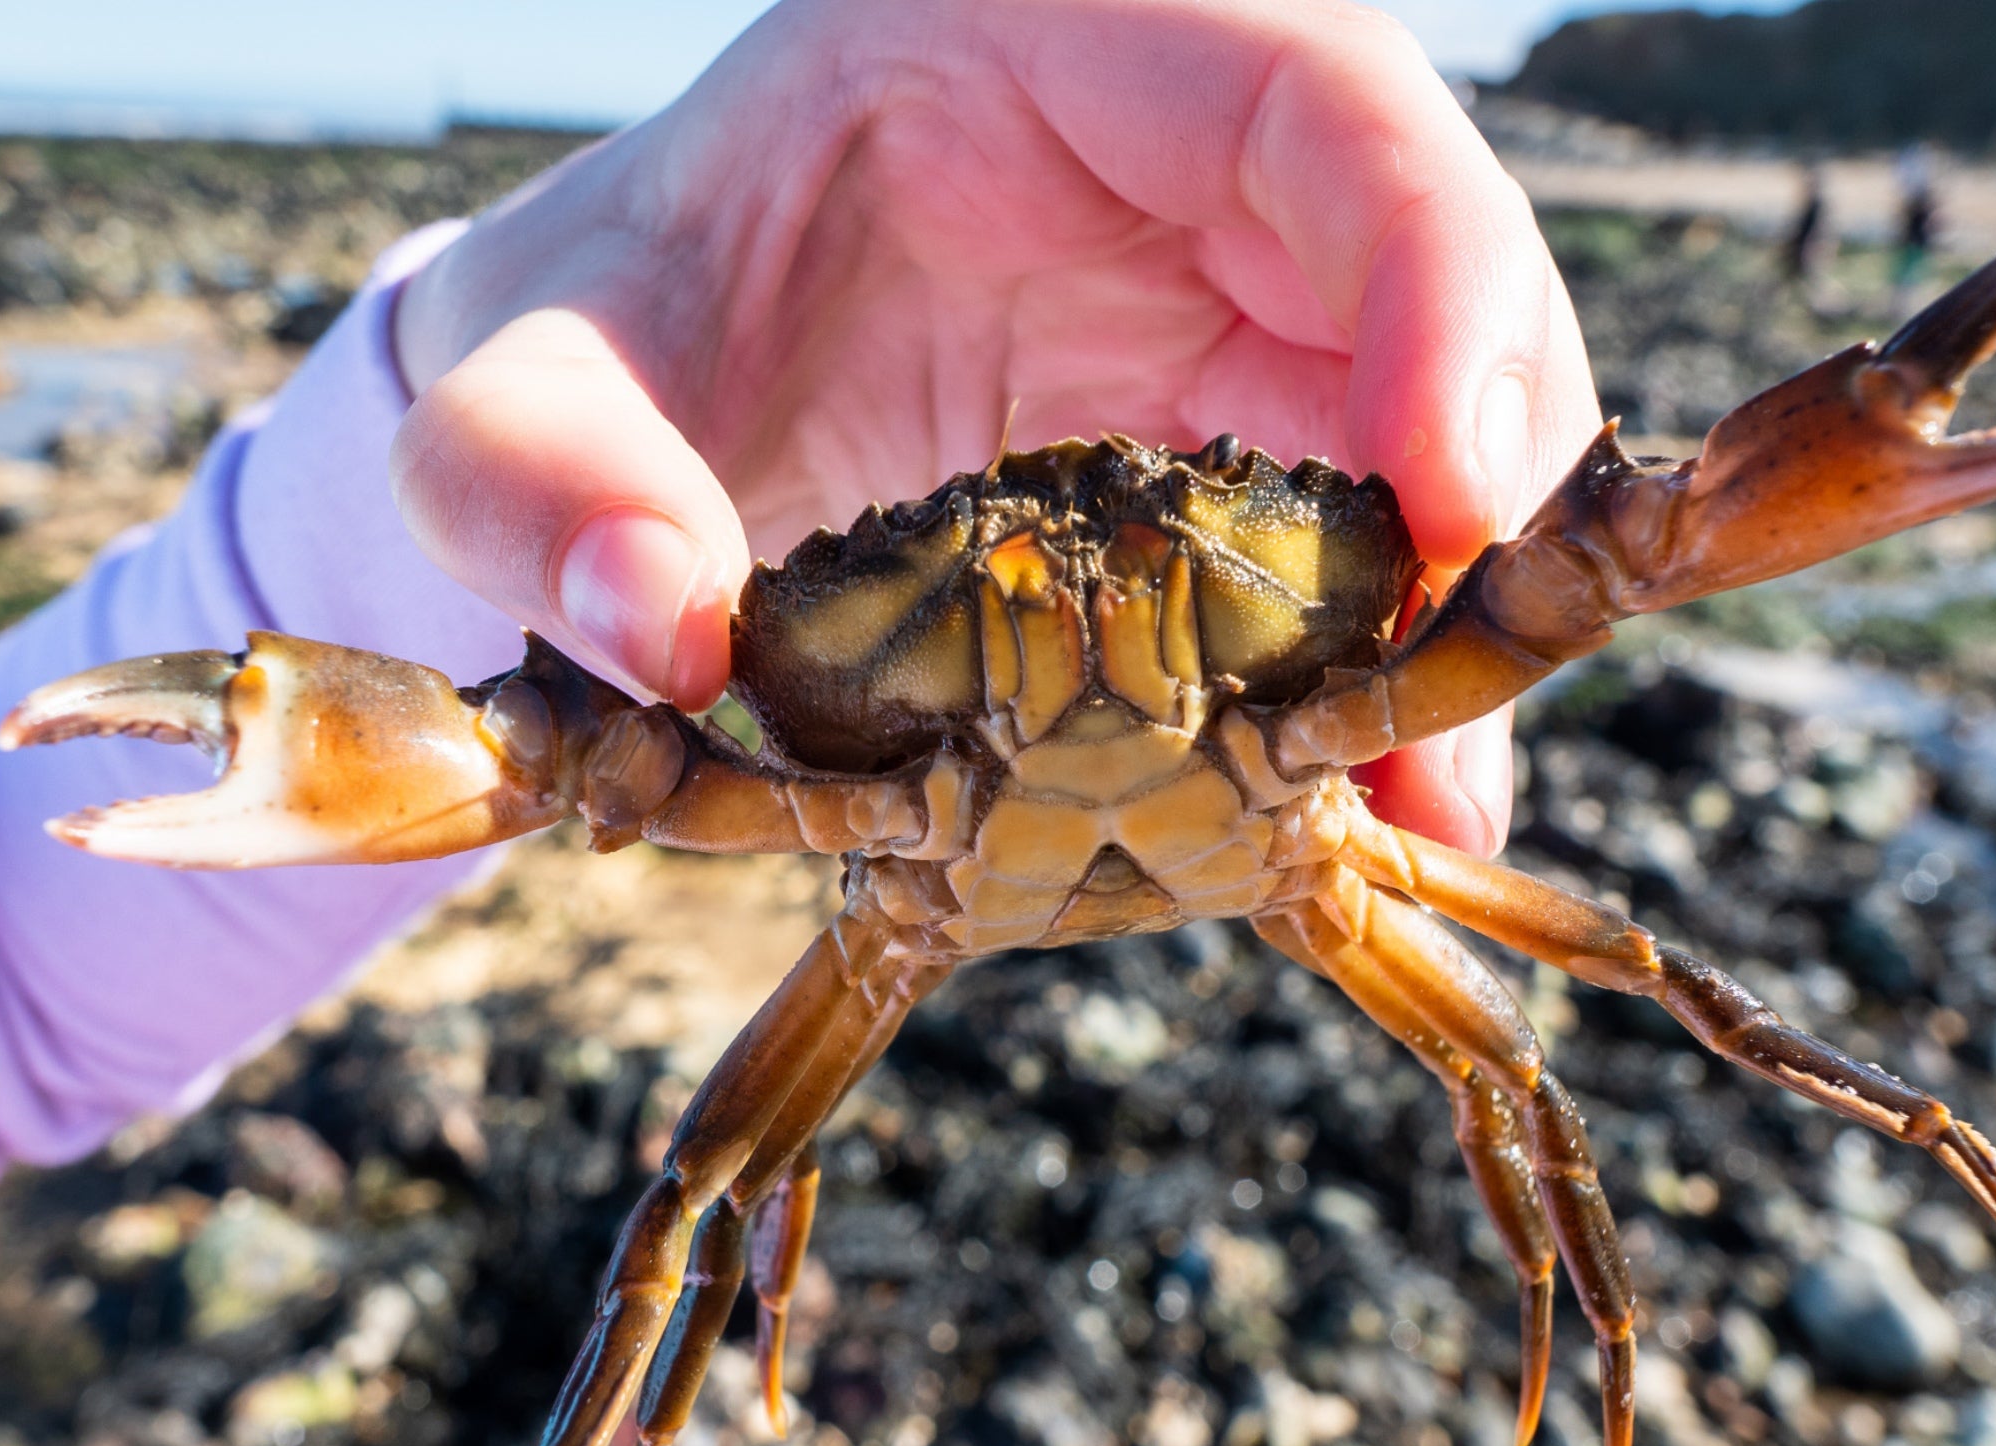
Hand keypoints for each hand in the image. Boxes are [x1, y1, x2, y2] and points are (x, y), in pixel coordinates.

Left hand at [388, 0, 1598, 852]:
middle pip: (1437, 272)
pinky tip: (1363, 811)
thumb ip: (533, 476)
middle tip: (1445, 725)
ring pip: (1438, 424)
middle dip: (1477, 498)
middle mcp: (1178, 158)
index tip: (1441, 495)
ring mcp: (1229, 298)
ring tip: (1411, 818)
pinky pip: (1371, 539)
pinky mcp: (1240, 437)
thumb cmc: (598, 333)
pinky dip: (1379, 678)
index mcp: (1037, 39)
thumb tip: (656, 630)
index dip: (1431, 275)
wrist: (613, 409)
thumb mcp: (518, 379)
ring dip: (1446, 627)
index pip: (1313, 96)